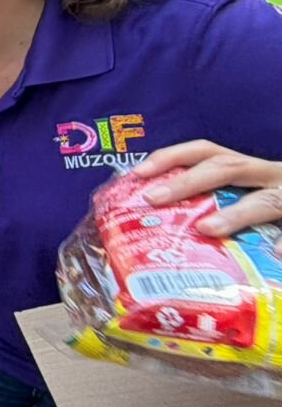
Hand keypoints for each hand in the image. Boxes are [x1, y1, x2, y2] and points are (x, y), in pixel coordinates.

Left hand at [134, 141, 281, 240]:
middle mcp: (273, 176)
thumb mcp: (250, 198)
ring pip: (267, 201)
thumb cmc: (277, 208)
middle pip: (229, 167)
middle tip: (153, 199)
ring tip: (206, 229)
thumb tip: (162, 221)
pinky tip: (278, 255)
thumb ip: (216, 204)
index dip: (173, 156)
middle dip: (189, 181)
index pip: (208, 151)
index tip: (138, 173)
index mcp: (252, 170)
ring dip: (236, 214)